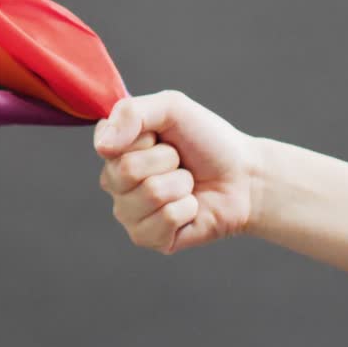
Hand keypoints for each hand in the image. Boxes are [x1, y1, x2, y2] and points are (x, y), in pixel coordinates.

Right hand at [94, 90, 259, 253]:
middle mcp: (114, 183)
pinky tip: (191, 206)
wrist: (245, 176)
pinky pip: (163, 221)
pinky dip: (187, 209)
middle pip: (125, 171)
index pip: (106, 144)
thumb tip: (102, 146)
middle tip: (180, 162)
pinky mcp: (148, 238)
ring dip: (180, 185)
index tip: (160, 136)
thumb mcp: (171, 108)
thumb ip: (130, 113)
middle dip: (166, 160)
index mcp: (114, 150)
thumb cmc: (207, 141)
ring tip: (187, 184)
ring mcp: (128, 213)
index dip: (141, 138)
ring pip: (149, 195)